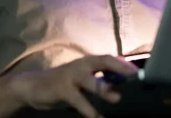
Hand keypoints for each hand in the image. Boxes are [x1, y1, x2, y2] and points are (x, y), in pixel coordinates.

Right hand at [11, 54, 138, 117]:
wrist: (32, 86)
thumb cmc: (63, 82)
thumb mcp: (82, 78)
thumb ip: (99, 79)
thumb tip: (120, 84)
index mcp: (88, 62)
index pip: (109, 58)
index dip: (124, 63)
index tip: (138, 71)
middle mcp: (81, 65)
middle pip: (103, 61)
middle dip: (119, 67)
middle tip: (133, 76)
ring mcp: (71, 76)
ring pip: (90, 81)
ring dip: (104, 89)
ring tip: (116, 98)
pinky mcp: (62, 90)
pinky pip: (78, 101)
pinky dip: (89, 111)